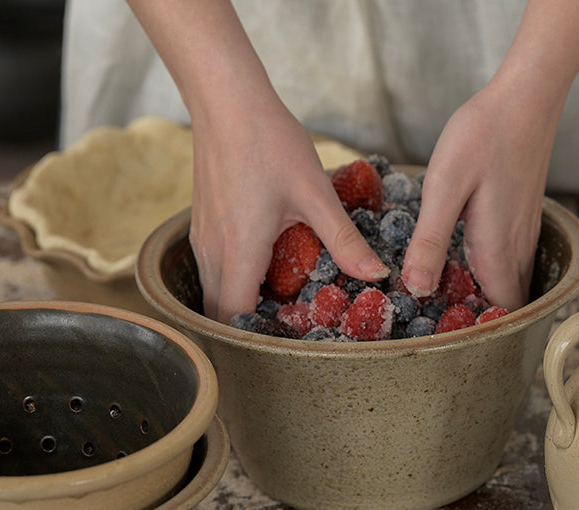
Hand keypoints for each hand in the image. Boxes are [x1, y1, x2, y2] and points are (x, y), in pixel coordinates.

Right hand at [188, 95, 386, 321]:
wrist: (227, 100)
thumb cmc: (269, 142)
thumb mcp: (315, 194)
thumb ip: (344, 240)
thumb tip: (377, 275)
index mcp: (239, 251)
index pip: (234, 318)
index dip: (258, 336)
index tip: (291, 340)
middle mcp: (213, 252)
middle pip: (220, 313)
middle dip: (251, 326)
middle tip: (291, 328)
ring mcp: (202, 238)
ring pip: (214, 292)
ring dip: (242, 303)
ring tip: (283, 303)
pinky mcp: (201, 225)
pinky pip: (214, 270)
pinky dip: (235, 281)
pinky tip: (267, 268)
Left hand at [401, 0, 578, 310]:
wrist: (526, 97)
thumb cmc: (482, 136)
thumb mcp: (444, 188)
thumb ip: (430, 242)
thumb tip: (416, 289)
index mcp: (497, 249)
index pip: (498, 312)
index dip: (476, 329)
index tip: (442, 334)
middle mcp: (516, 248)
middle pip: (504, 302)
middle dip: (477, 316)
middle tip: (435, 320)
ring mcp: (524, 232)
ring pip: (509, 281)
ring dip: (483, 294)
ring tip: (443, 296)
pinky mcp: (522, 216)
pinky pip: (510, 260)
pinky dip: (489, 271)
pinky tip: (461, 259)